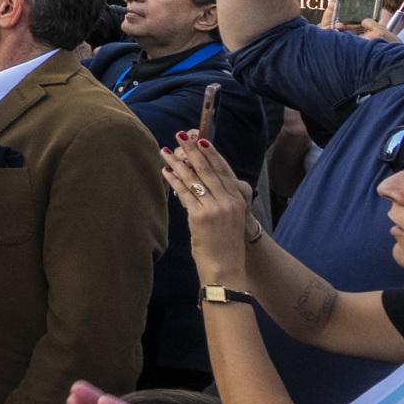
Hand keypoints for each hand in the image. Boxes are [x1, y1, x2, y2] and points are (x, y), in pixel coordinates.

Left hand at [161, 133, 253, 279]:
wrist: (226, 268)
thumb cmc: (226, 244)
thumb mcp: (230, 219)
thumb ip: (221, 200)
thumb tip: (203, 183)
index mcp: (238, 200)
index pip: (223, 171)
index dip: (211, 154)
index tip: (201, 139)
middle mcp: (229, 201)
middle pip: (207, 170)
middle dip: (192, 151)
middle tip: (180, 135)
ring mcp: (215, 208)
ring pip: (194, 179)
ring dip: (178, 162)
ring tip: (165, 150)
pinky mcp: (200, 217)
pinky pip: (184, 193)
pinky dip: (173, 180)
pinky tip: (164, 171)